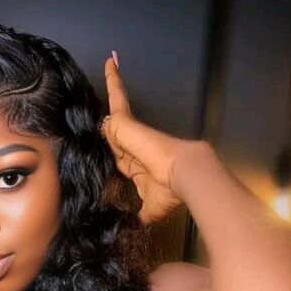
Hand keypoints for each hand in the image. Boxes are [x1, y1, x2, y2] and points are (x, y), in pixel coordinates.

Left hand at [100, 55, 189, 223]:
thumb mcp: (148, 210)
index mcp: (135, 165)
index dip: (115, 149)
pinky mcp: (124, 123)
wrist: (182, 174)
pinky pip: (115, 98)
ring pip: (114, 111)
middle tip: (108, 88)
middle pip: (115, 129)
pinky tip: (110, 62)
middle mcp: (131, 146)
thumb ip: (138, 217)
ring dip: (114, 88)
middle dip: (111, 117)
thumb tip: (133, 229)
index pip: (120, 155)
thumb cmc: (169, 191)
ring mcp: (128, 133)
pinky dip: (114, 81)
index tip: (112, 144)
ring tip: (110, 63)